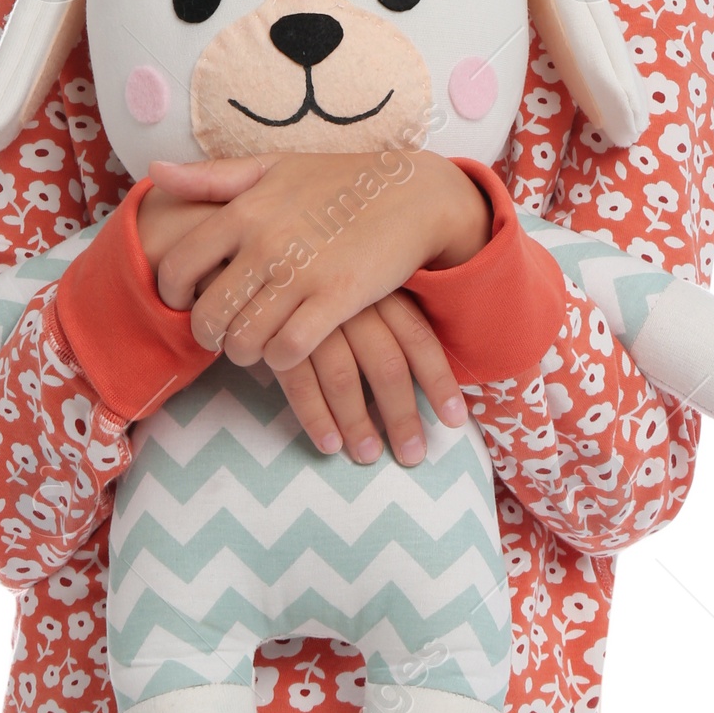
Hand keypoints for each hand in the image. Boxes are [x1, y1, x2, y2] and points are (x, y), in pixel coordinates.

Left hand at [146, 150, 490, 370]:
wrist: (412, 194)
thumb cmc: (337, 181)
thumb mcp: (273, 167)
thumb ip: (211, 176)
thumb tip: (154, 170)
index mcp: (243, 209)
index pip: (178, 265)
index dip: (171, 295)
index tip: (183, 303)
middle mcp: (265, 241)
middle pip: (208, 314)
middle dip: (209, 334)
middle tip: (221, 333)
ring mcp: (301, 272)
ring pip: (244, 340)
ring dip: (245, 351)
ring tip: (255, 342)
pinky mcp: (337, 298)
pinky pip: (287, 350)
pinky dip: (281, 357)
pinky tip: (288, 346)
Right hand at [268, 292, 470, 464]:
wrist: (258, 256)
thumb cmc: (319, 277)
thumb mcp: (362, 284)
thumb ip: (388, 319)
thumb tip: (422, 375)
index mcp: (378, 290)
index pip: (418, 339)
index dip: (439, 382)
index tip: (455, 420)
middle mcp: (350, 304)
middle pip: (386, 365)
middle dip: (402, 416)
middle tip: (412, 455)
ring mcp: (311, 319)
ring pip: (343, 378)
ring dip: (357, 423)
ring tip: (368, 456)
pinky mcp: (274, 334)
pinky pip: (298, 382)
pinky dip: (315, 417)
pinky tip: (329, 444)